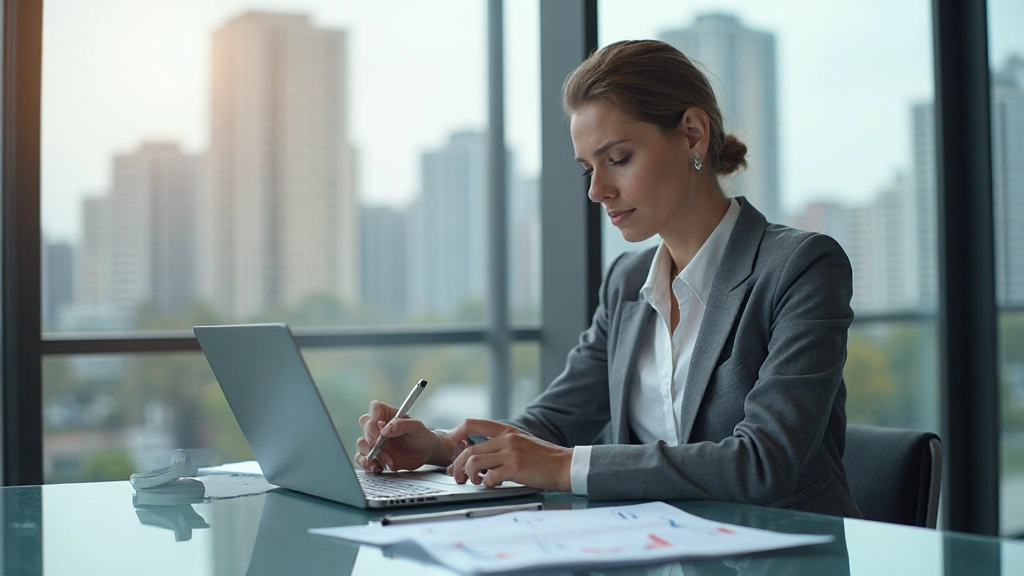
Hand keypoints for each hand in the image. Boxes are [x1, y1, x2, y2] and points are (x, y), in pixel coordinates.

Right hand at [355, 401, 451, 472]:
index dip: (374, 419)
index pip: (374, 409)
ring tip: (386, 460)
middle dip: (372, 439)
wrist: (425, 453)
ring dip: (370, 454)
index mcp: (388, 414)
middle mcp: (378, 426)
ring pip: (361, 444)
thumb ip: (402, 425)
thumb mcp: (416, 427)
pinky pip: (362, 458)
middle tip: (383, 448)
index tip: (382, 433)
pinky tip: (378, 467)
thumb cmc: (421, 436)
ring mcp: (375, 441)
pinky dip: (367, 464)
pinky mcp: (374, 455)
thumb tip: (384, 429)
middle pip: (364, 426)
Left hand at [447, 419, 571, 491]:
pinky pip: (490, 477)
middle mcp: (507, 439)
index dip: (457, 435)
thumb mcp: (522, 443)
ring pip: (474, 462)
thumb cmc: (545, 459)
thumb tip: (479, 458)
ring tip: (475, 482)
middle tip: (457, 476)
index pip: (472, 424)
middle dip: (458, 465)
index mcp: (507, 431)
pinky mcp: (515, 469)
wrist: (566, 465)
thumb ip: (502, 445)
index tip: (454, 450)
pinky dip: (487, 484)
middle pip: (469, 449)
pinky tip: (493, 485)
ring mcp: (511, 453)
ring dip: (470, 475)